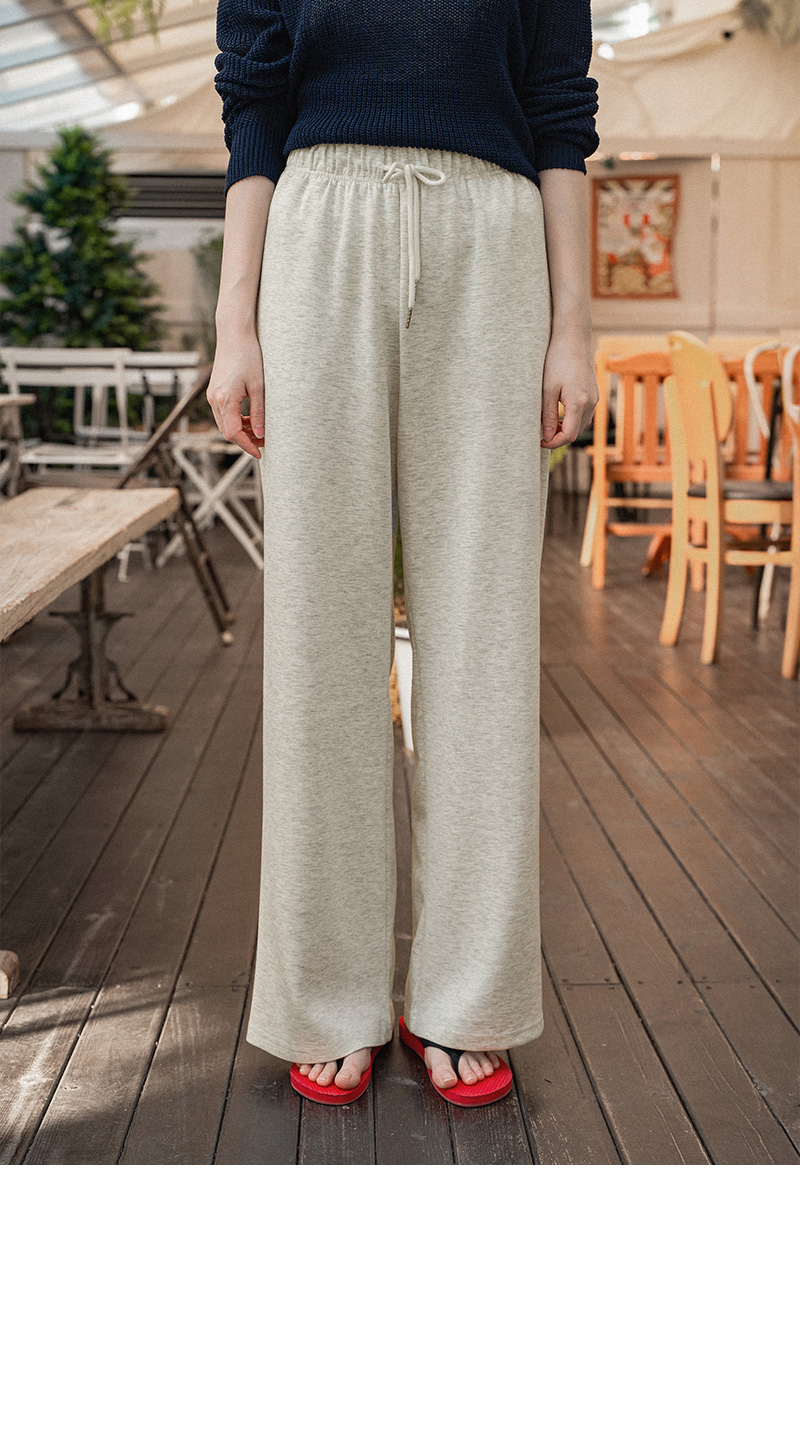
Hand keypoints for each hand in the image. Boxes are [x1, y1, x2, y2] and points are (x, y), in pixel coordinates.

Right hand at [207, 328, 264, 458]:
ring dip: (240, 431)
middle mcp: (214, 399)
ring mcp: (212, 395)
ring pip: (224, 424)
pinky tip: (249, 419)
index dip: (247, 446)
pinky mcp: (214, 391)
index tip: (259, 453)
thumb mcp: (258, 386)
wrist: (233, 335)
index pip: (233, 434)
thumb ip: (258, 412)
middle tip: (263, 443)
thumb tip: (260, 434)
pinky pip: (223, 414)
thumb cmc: (248, 356)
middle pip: (227, 432)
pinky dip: (235, 420)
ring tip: (258, 432)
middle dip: (245, 441)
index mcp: (225, 399)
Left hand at [540, 326, 597, 449]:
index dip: (553, 443)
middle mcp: (590, 403)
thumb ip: (548, 415)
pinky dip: (573, 419)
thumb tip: (547, 436)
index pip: (568, 435)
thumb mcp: (547, 389)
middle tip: (542, 432)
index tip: (540, 441)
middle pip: (576, 432)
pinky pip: (585, 414)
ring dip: (566, 428)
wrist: (574, 337)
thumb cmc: (558, 359)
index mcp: (579, 403)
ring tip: (550, 422)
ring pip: (582, 424)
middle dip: (559, 437)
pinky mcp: (594, 392)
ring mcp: (594, 397)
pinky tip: (561, 412)